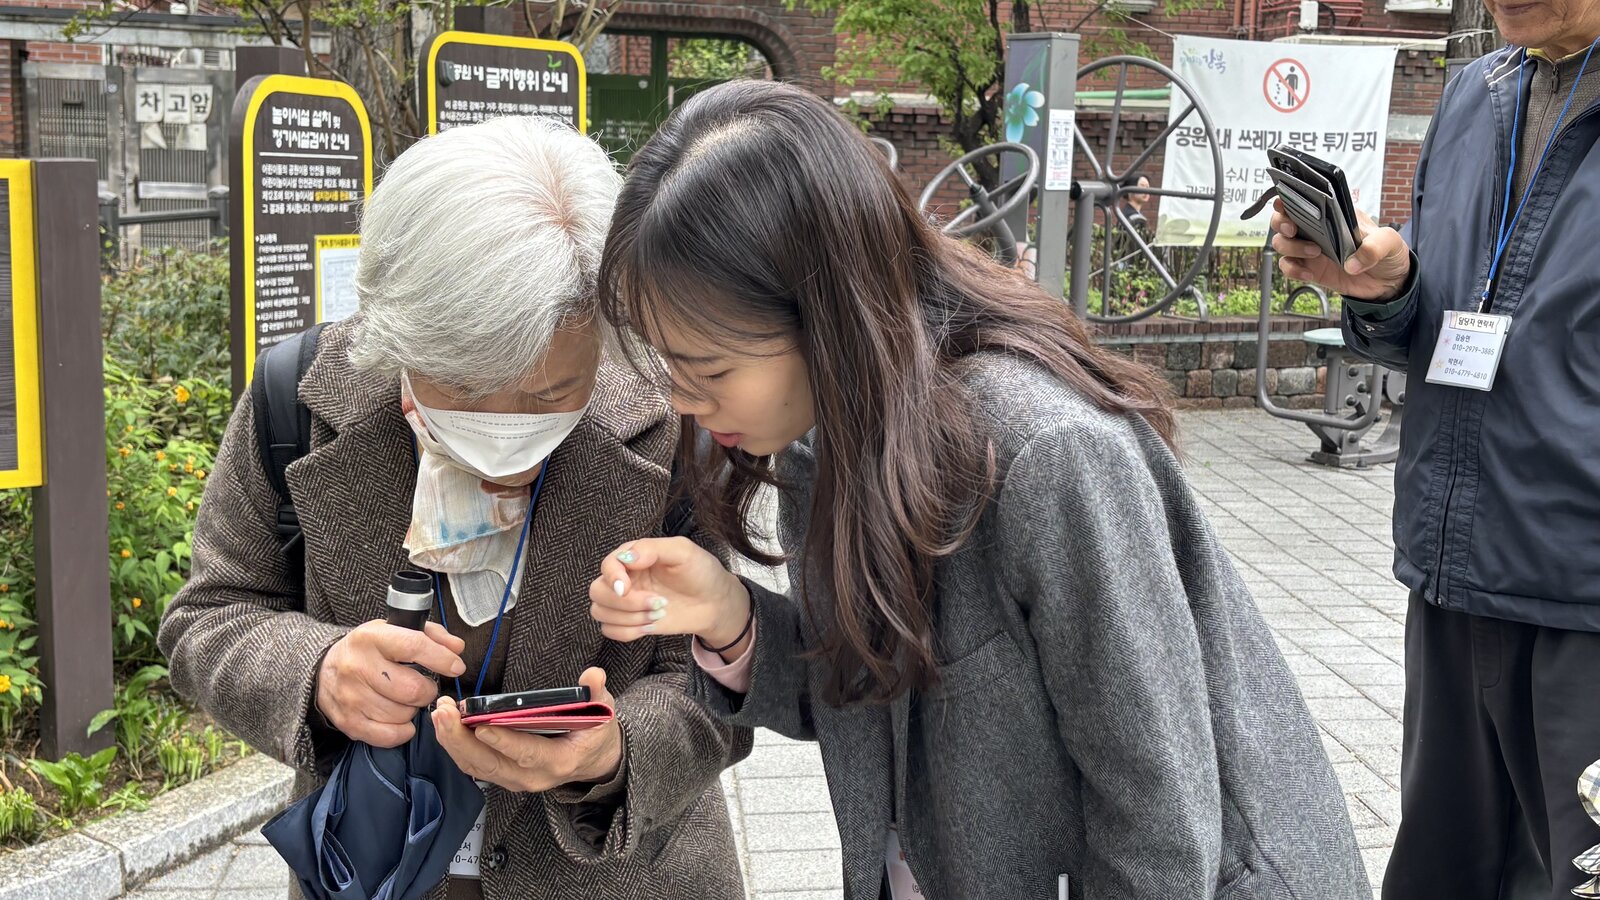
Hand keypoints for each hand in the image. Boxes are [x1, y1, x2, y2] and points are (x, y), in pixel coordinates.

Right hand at [315, 620, 465, 747]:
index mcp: (371, 638)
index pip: (414, 646)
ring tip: (404, 699)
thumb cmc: (369, 650)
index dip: (442, 658)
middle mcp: (358, 667)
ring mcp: (351, 697)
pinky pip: (390, 736)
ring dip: (413, 709)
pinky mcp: (348, 722)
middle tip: (423, 686)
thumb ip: (431, 635)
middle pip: (412, 689)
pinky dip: (402, 730)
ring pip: (403, 714)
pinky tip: (398, 717)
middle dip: (427, 690)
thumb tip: (457, 647)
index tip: (456, 666)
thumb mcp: (394, 630)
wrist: (324, 670)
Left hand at [432, 667, 622, 791]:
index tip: (481, 725)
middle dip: (462, 739)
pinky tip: (444, 725)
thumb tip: (593, 676)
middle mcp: (531, 777)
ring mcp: (513, 779)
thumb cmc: (593, 734)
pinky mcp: (501, 775)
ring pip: (475, 765)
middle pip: (490, 763)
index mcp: (558, 761)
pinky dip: (455, 746)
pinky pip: (473, 765)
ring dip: (452, 741)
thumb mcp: (602, 712)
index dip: (503, 740)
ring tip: (439, 714)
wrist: (591, 761)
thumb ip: (597, 694)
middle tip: (445, 713)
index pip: (526, 753)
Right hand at [588, 537, 749, 647]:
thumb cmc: (701, 572)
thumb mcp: (683, 551)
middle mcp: (625, 578)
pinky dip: (628, 632)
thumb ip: (653, 548)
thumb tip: (627, 559)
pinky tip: (650, 625)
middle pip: (597, 591)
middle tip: (656, 602)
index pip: (606, 565)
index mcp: (633, 556)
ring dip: (629, 618)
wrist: (715, 603)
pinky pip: (610, 631)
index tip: (627, 588)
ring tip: (657, 613)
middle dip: (624, 602)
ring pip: (600, 612)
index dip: (612, 578)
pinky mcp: (630, 622)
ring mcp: (626, 602)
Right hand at [1270, 199, 1410, 301]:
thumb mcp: (1390, 242)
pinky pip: (1288, 267)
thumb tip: (1351, 263)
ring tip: (1314, 253)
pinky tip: (1309, 274)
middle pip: (1282, 219)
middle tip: (1293, 230)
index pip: (1303, 199)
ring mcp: (1310, 249)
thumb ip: (1375, 247)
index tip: (1285, 203)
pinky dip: (1293, 270)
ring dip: (1291, 247)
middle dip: (1281, 222)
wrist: (1388, 283)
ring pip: (1282, 243)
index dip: (1288, 198)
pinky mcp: (1310, 269)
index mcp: (1333, 214)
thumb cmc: (1388, 254)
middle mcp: (1316, 229)